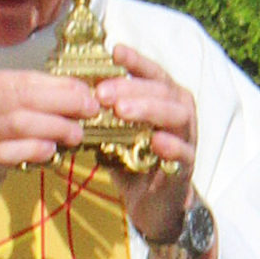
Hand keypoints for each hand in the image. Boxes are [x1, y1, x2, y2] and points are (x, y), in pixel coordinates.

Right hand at [0, 69, 100, 258]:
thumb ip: (9, 103)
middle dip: (65, 101)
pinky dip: (35, 149)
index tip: (85, 91)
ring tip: (77, 134)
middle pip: (26, 95)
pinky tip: (52, 152)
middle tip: (91, 108)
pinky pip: (11, 152)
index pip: (24, 78)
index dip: (59, 84)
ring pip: (22, 121)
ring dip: (57, 126)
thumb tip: (60, 100)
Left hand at [94, 46, 197, 246]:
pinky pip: (183, 152)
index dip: (135, 61)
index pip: (151, 73)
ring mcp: (186, 138)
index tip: (114, 51)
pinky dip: (171, 145)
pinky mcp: (186, 167)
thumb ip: (104, 118)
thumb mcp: (116, 135)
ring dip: (149, 109)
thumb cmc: (136, 164)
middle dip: (131, 88)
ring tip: (122, 111)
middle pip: (161, 90)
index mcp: (164, 100)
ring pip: (176, 115)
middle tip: (102, 93)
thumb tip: (73, 98)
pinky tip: (155, 141)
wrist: (154, 207)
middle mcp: (180, 113)